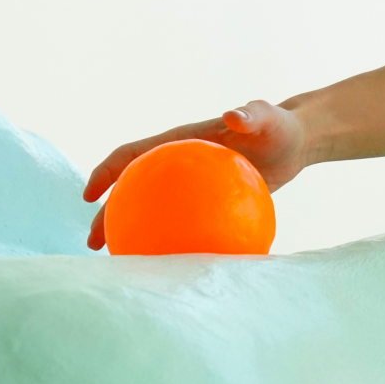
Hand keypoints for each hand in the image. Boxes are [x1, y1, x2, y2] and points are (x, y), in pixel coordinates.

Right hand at [82, 100, 310, 249]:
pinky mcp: (207, 204)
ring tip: (122, 262)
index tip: (89, 196)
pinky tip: (173, 269)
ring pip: (152, 211)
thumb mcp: (266, 117)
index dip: (106, 172)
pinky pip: (182, 226)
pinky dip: (172, 244)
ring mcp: (189, 186)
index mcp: (178, 142)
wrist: (295, 143)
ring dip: (132, 233)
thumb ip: (249, 114)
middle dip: (107, 214)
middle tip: (94, 243)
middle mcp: (177, 165)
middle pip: (132, 190)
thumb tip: (232, 116)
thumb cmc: (278, 126)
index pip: (131, 155)